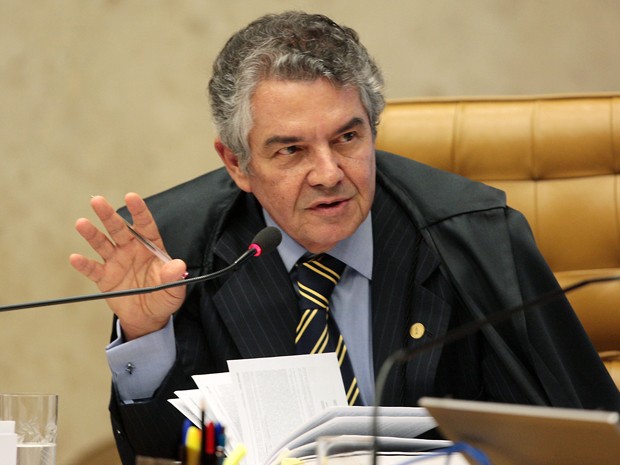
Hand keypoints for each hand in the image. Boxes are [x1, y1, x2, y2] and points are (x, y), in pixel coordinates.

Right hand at [70, 193, 186, 339]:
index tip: (131, 197)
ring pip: (102, 244)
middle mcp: (131, 249)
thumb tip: (178, 266)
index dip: (139, 211)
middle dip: (108, 215)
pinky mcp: (105, 278)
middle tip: (97, 201)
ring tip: (81, 223)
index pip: (145, 225)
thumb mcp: (174, 289)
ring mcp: (116, 262)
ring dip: (92, 234)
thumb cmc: (163, 297)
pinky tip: (75, 258)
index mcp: (150, 247)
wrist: (148, 317)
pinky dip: (84, 264)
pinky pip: (93, 269)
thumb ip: (174, 277)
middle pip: (119, 229)